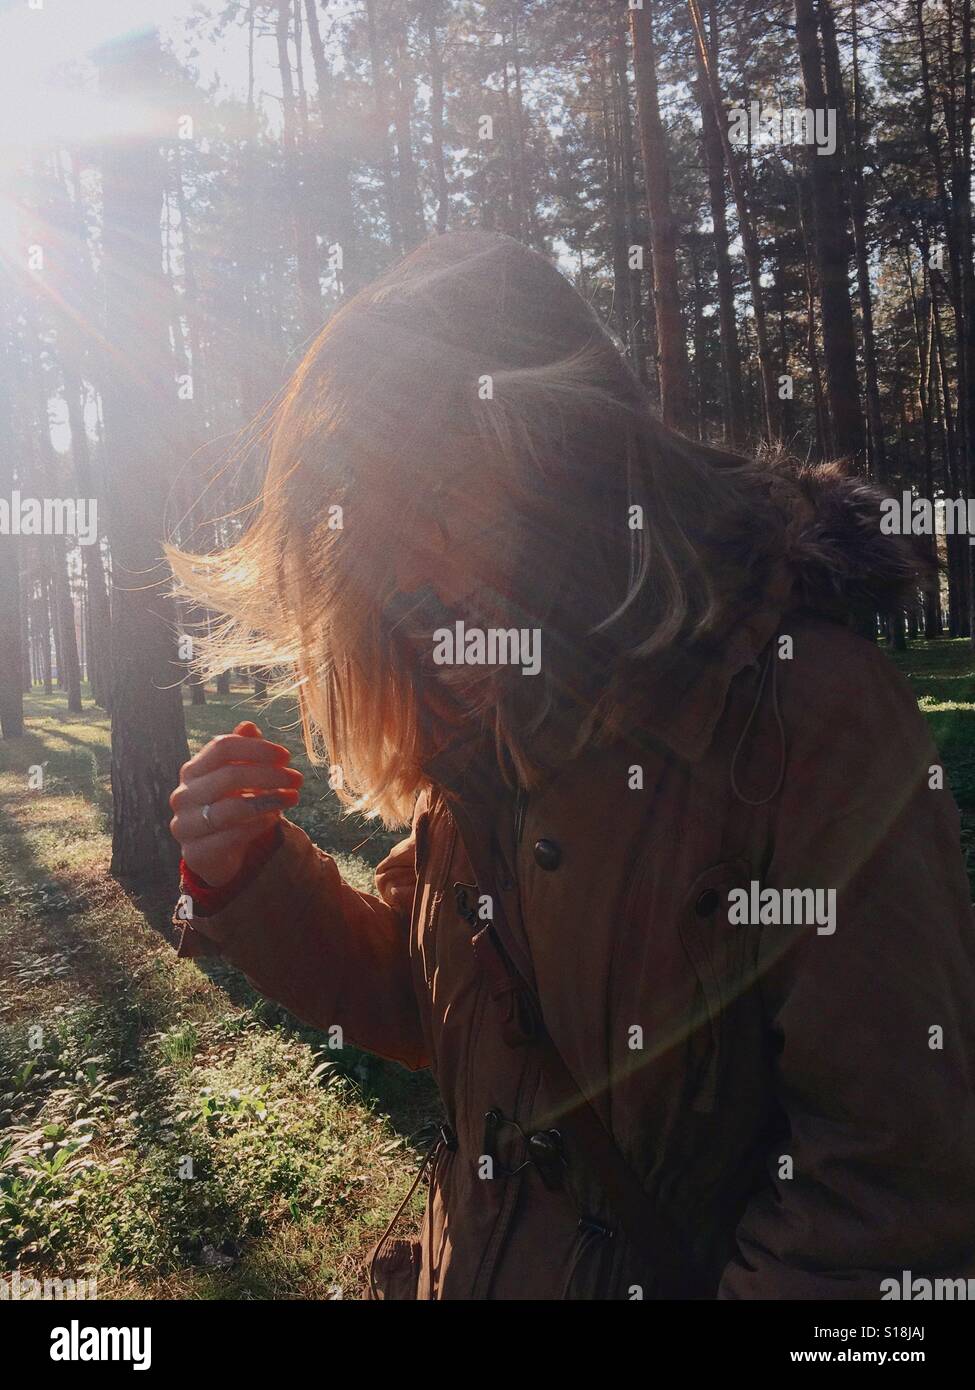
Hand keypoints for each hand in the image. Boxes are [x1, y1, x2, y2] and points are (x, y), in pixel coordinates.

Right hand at [169, 720, 302, 886]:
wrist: (215, 853)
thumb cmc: (228, 806)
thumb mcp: (237, 778)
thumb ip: (242, 753)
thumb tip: (248, 726)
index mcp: (192, 770)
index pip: (222, 747)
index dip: (257, 749)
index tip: (286, 756)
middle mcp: (183, 795)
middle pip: (229, 775)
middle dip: (269, 775)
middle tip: (297, 779)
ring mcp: (185, 825)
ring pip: (232, 808)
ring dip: (269, 801)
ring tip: (293, 798)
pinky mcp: (196, 853)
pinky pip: (232, 835)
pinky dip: (258, 825)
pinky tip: (274, 818)